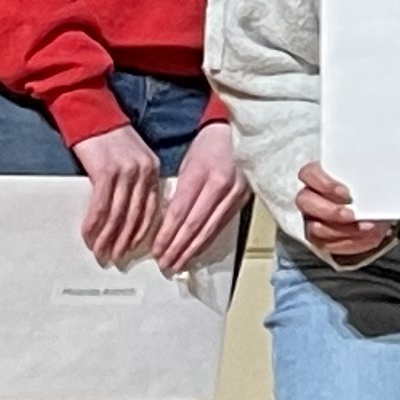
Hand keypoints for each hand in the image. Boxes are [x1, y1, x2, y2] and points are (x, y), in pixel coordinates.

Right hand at [70, 125, 162, 265]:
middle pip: (137, 216)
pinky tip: (89, 236)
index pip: (153, 210)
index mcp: (153, 169)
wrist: (89, 112)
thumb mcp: (130, 158)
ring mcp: (126, 171)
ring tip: (101, 252)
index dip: (143, 233)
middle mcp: (143, 171)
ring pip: (119, 215)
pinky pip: (101, 206)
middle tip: (115, 257)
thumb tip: (129, 212)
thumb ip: (135, 181)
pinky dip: (94, 224)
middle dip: (125, 241)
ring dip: (108, 238)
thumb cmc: (107, 136)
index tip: (134, 250)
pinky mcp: (106, 171)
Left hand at [148, 121, 248, 272]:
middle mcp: (220, 185)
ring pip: (210, 229)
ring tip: (178, 263)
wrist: (235, 136)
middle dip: (178, 248)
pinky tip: (197, 251)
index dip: (167, 235)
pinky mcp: (243, 200)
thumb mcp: (186, 165)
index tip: (157, 250)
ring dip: (192, 250)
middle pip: (195, 225)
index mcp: (201, 174)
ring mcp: (235, 193)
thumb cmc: (207, 147)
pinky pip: (222, 225)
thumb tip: (167, 223)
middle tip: (165, 263)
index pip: (180, 212)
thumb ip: (178, 193)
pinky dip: (208, 240)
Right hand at [293, 163, 393, 266]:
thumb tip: (380, 180)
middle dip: (331, 211)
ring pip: (315, 228)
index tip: (346, 192)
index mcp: (318, 176)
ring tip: (366, 227)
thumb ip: (367, 179)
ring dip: (343, 230)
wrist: (378, 212)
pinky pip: (328, 245)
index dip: (325, 184)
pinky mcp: (320, 239)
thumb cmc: (369, 191)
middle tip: (352, 215)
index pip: (308, 174)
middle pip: (305, 202)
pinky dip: (350, 242)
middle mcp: (310, 198)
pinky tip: (366, 236)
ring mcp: (312, 219)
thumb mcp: (370, 180)